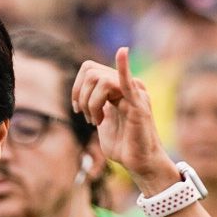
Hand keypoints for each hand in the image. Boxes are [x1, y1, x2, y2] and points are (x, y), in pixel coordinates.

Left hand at [70, 48, 174, 194]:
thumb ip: (96, 106)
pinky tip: (122, 52)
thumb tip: (82, 97)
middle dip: (82, 96)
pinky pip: (127, 82)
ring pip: (101, 81)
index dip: (77, 87)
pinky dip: (123, 67)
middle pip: (92, 73)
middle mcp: (128, 86)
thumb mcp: (104, 121)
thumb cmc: (123, 146)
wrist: (138, 163)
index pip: (90, 70)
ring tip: (96, 121)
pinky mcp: (137, 105)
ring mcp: (134, 93)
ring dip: (91, 103)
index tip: (78, 108)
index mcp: (118, 88)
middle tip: (88, 118)